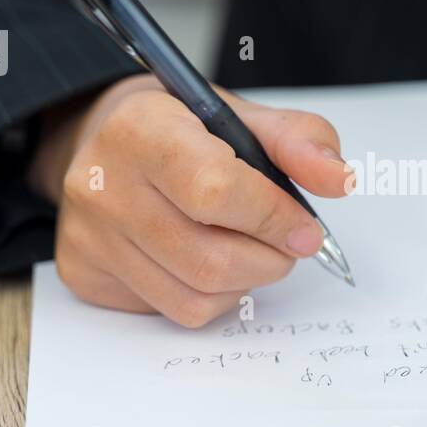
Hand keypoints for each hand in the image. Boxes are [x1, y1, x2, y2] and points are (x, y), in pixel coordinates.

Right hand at [27, 74, 351, 326]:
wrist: (104, 140)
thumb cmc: (178, 129)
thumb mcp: (238, 115)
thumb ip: (298, 141)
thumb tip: (340, 181)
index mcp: (141, 130)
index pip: (216, 192)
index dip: (273, 218)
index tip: (305, 228)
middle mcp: (101, 184)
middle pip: (209, 259)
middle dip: (269, 260)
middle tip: (285, 244)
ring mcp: (88, 235)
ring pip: (194, 296)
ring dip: (245, 282)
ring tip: (249, 250)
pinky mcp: (85, 274)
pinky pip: (172, 312)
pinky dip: (209, 296)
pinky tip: (207, 260)